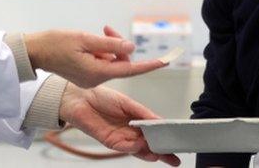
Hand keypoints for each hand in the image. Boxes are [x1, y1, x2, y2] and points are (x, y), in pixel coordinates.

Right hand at [26, 26, 167, 87]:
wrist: (35, 51)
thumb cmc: (55, 43)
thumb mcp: (85, 39)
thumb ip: (110, 44)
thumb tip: (131, 48)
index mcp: (97, 73)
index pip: (130, 69)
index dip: (148, 65)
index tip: (164, 62)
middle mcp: (96, 78)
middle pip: (121, 62)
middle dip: (120, 46)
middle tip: (107, 30)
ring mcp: (91, 78)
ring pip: (113, 60)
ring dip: (110, 46)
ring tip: (99, 33)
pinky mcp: (86, 74)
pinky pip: (103, 61)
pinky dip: (103, 50)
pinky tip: (92, 41)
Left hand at [59, 82, 180, 165]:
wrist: (81, 98)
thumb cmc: (103, 97)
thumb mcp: (128, 103)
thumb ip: (143, 113)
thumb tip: (159, 121)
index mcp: (137, 121)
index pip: (154, 133)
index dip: (165, 138)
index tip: (178, 143)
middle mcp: (130, 131)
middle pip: (149, 145)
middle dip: (162, 153)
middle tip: (175, 159)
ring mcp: (120, 138)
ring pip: (138, 150)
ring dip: (149, 153)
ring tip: (161, 154)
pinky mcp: (109, 141)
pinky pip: (124, 147)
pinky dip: (133, 148)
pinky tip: (141, 145)